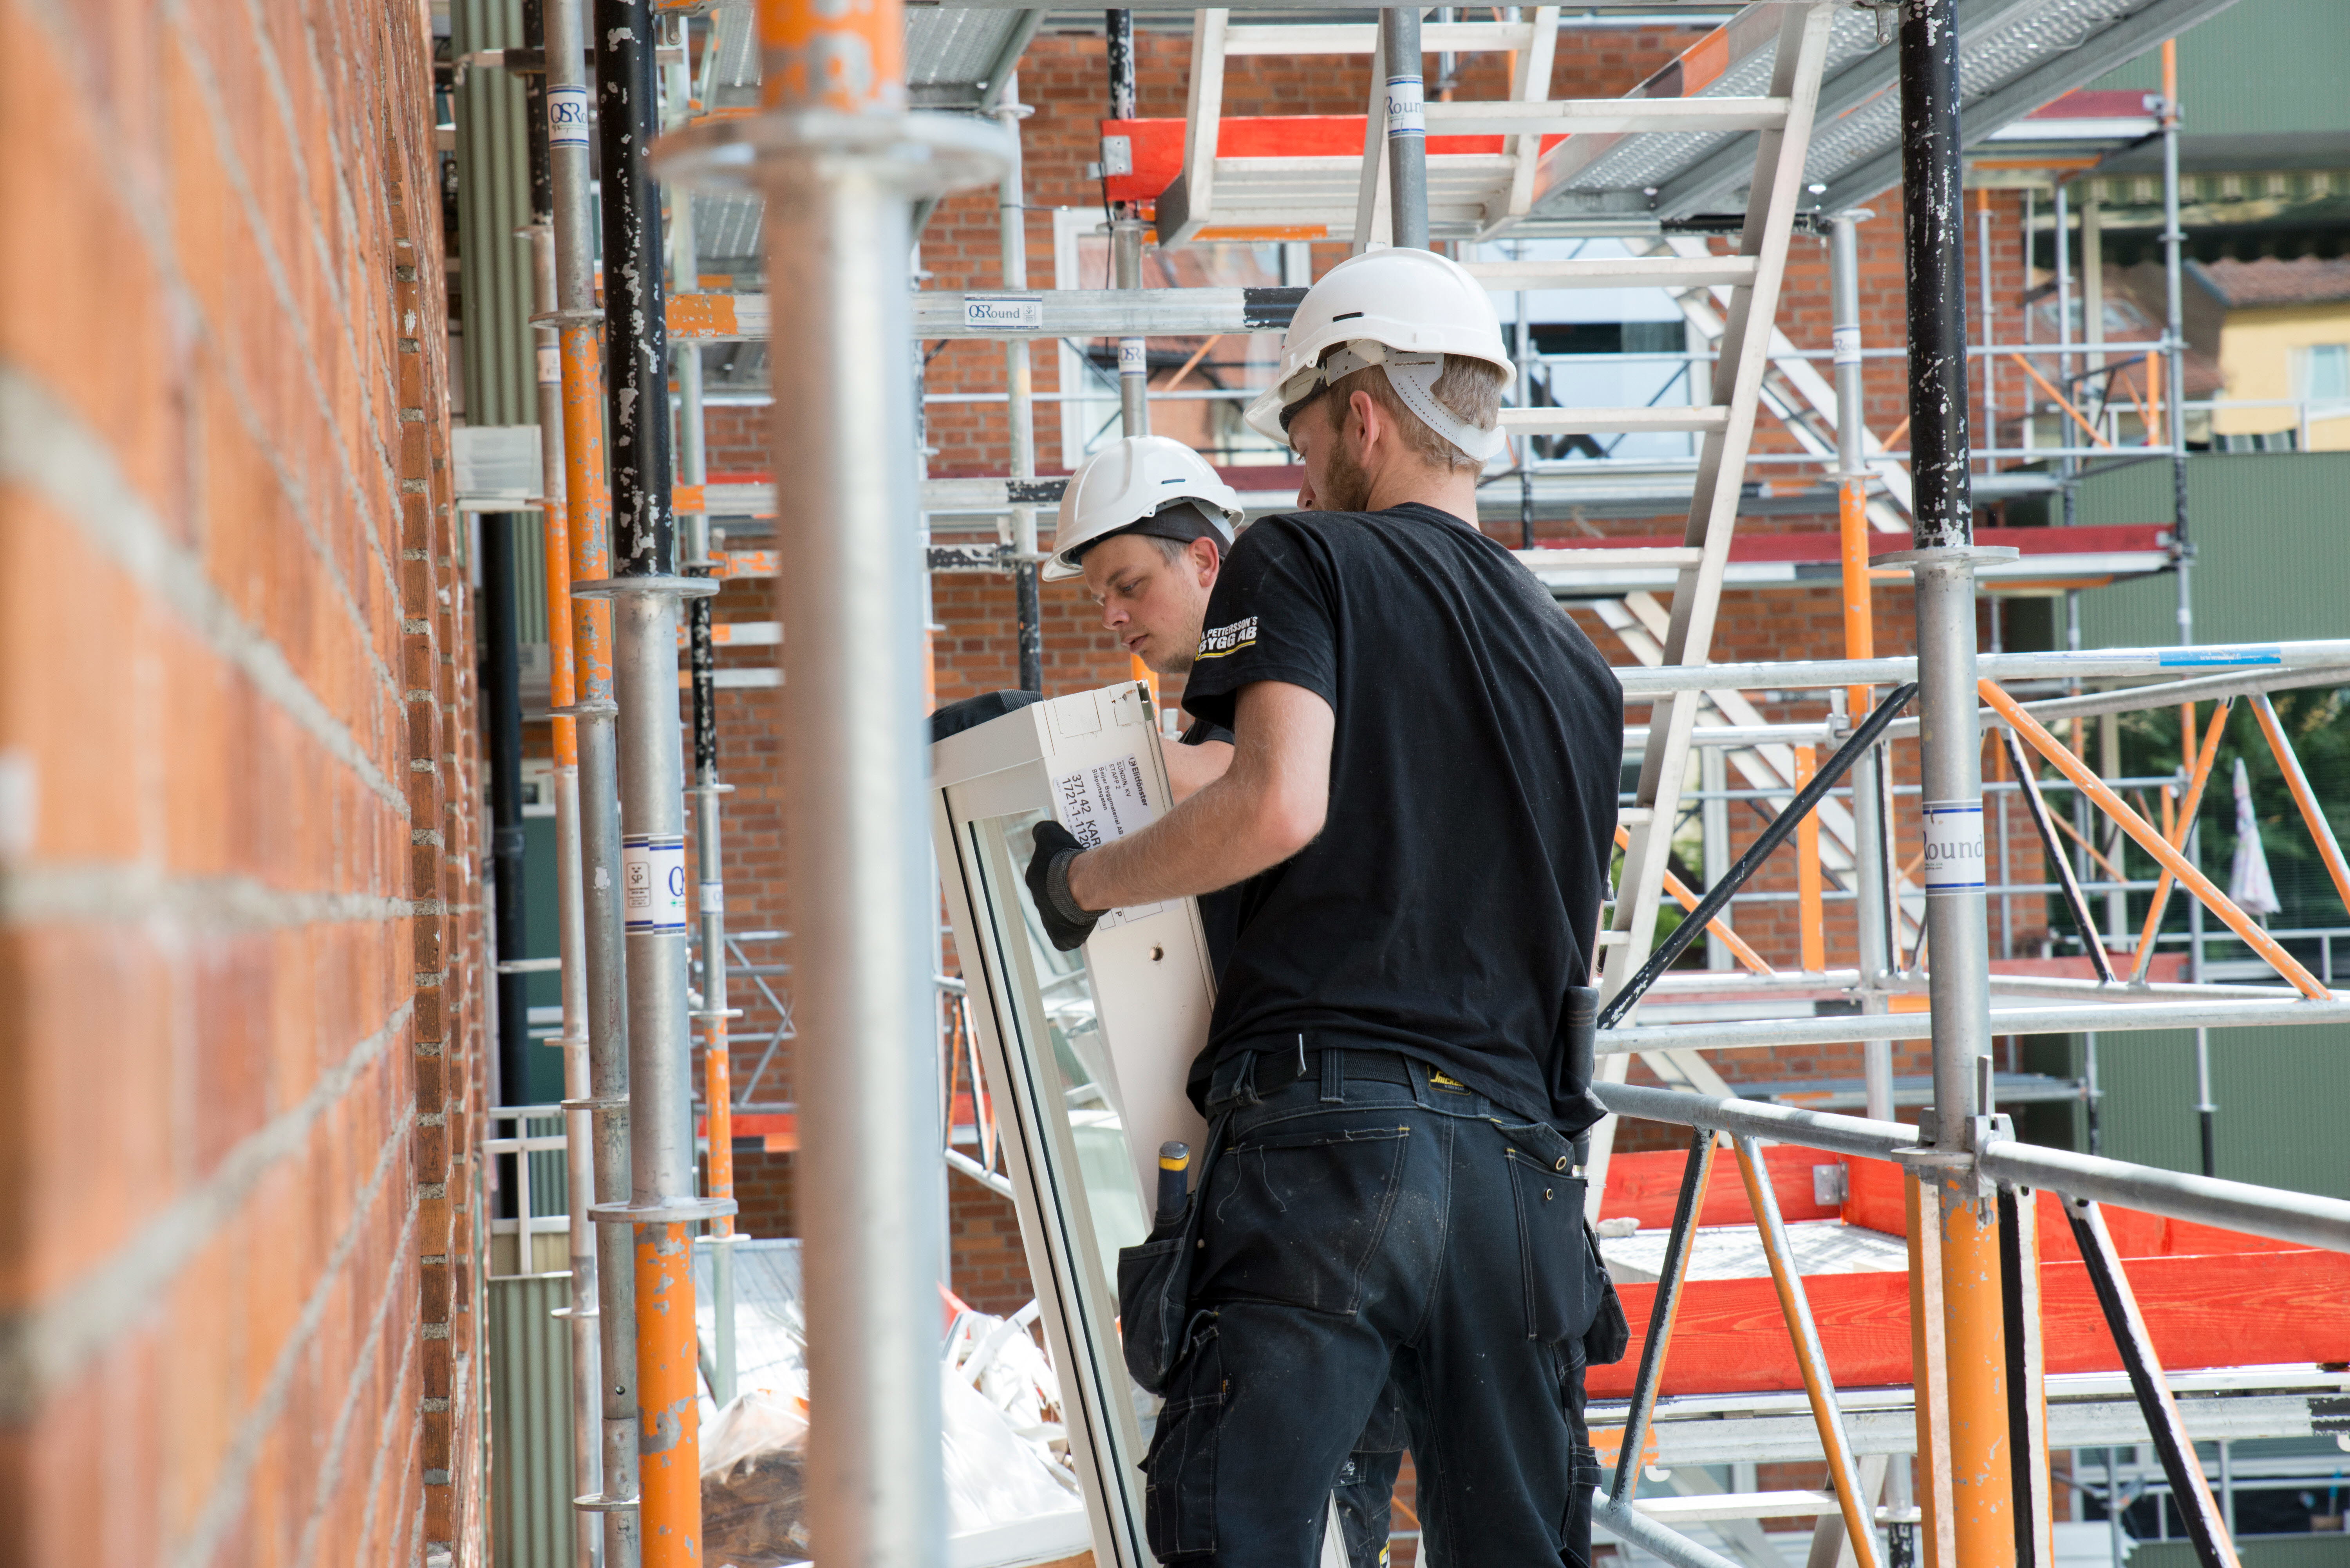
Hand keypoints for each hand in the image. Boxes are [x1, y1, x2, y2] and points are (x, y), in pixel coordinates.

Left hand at [1024, 820, 1101, 951]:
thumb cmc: (1066, 861)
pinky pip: (1064, 934)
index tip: (1070, 870)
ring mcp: (1048, 918)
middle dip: (1064, 892)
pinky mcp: (1060, 933)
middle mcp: (1038, 900)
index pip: (1043, 877)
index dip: (1058, 873)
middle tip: (1081, 884)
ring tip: (1086, 900)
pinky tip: (1083, 920)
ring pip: (1059, 913)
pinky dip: (1072, 930)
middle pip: (1052, 896)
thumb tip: (1041, 830)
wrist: (1082, 885)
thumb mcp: (1051, 835)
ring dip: (1070, 908)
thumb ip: (1044, 831)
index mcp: (1033, 879)